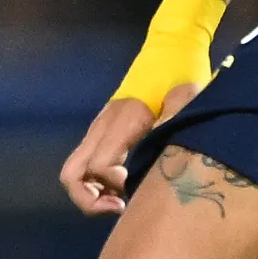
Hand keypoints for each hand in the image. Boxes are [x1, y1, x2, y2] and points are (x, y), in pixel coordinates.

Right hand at [60, 83, 198, 216]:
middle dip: (89, 201)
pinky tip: (124, 190)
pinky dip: (97, 186)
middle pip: (71, 175)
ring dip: (92, 196)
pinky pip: (87, 168)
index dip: (115, 183)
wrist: (169, 52)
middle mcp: (102, 128)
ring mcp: (99, 131)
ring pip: (75, 174)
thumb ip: (175, 121)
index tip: (137, 184)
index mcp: (121, 121)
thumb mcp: (186, 96)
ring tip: (122, 203)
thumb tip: (167, 158)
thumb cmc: (180, 74)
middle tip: (120, 206)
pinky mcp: (104, 135)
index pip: (99, 166)